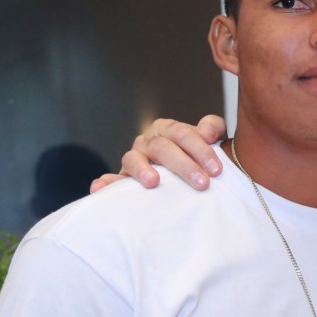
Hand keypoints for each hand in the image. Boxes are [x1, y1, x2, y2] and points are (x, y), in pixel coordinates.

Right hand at [89, 115, 227, 193]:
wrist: (187, 175)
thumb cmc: (199, 157)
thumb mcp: (210, 139)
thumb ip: (212, 128)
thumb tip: (207, 133)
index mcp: (168, 129)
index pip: (182, 134)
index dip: (201, 150)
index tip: (217, 170)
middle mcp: (148, 141)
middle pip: (163, 148)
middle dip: (184, 166)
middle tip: (202, 184)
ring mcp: (133, 159)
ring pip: (133, 159)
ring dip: (142, 170)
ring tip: (153, 182)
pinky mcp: (123, 179)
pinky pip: (111, 180)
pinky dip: (104, 183)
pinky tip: (99, 188)